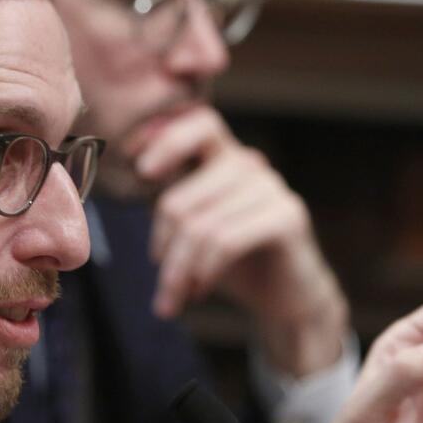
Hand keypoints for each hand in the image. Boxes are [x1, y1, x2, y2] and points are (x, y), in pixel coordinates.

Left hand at [130, 105, 346, 375]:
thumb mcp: (196, 225)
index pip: (200, 123)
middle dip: (164, 250)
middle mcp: (250, 164)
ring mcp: (271, 187)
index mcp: (225, 157)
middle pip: (181, 200)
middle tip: (164, 287)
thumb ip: (173, 200)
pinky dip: (205, 271)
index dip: (168, 142)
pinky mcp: (287, 216)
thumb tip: (135, 173)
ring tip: (176, 299)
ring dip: (181, 272)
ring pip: (201, 228)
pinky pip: (226, 241)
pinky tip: (201, 290)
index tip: (142, 173)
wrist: (287, 297)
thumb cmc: (235, 260)